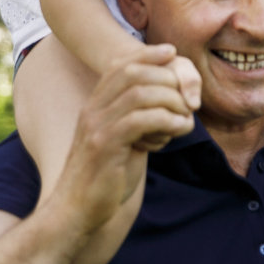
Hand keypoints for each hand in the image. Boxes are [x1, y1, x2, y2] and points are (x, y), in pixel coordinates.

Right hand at [51, 44, 200, 237]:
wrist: (76, 211)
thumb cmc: (104, 177)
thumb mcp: (120, 142)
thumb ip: (136, 121)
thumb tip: (169, 107)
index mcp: (95, 106)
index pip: (119, 66)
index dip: (146, 54)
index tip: (171, 52)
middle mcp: (93, 110)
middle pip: (132, 73)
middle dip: (165, 77)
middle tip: (188, 96)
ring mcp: (97, 127)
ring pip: (138, 94)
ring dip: (170, 100)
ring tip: (187, 116)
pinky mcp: (105, 147)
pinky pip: (140, 121)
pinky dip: (167, 120)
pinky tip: (180, 129)